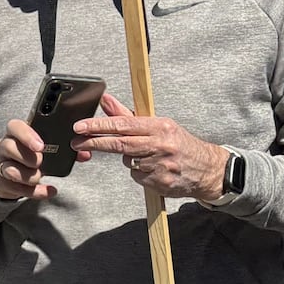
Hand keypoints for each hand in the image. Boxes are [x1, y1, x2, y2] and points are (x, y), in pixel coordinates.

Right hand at [0, 118, 67, 200]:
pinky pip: (17, 188)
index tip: (41, 146)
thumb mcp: (40, 149)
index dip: (27, 135)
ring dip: (28, 175)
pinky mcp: (1, 183)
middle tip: (40, 162)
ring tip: (39, 176)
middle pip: (8, 146)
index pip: (14, 126)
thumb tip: (85, 154)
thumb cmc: (27, 156)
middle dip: (27, 156)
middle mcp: (2, 147)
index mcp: (14, 134)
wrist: (4, 174)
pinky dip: (35, 191)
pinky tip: (49, 191)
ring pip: (10, 169)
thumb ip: (63, 149)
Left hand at [72, 93, 228, 201]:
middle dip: (94, 143)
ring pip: (127, 162)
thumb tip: (106, 100)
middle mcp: (161, 145)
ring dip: (128, 159)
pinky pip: (137, 176)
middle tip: (76, 142)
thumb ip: (128, 115)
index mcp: (160, 127)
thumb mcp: (158, 124)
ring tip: (145, 156)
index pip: (123, 125)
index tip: (80, 126)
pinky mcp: (161, 183)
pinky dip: (139, 172)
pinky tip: (153, 169)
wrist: (207, 169)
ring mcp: (161, 166)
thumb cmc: (179, 143)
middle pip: (119, 144)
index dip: (99, 126)